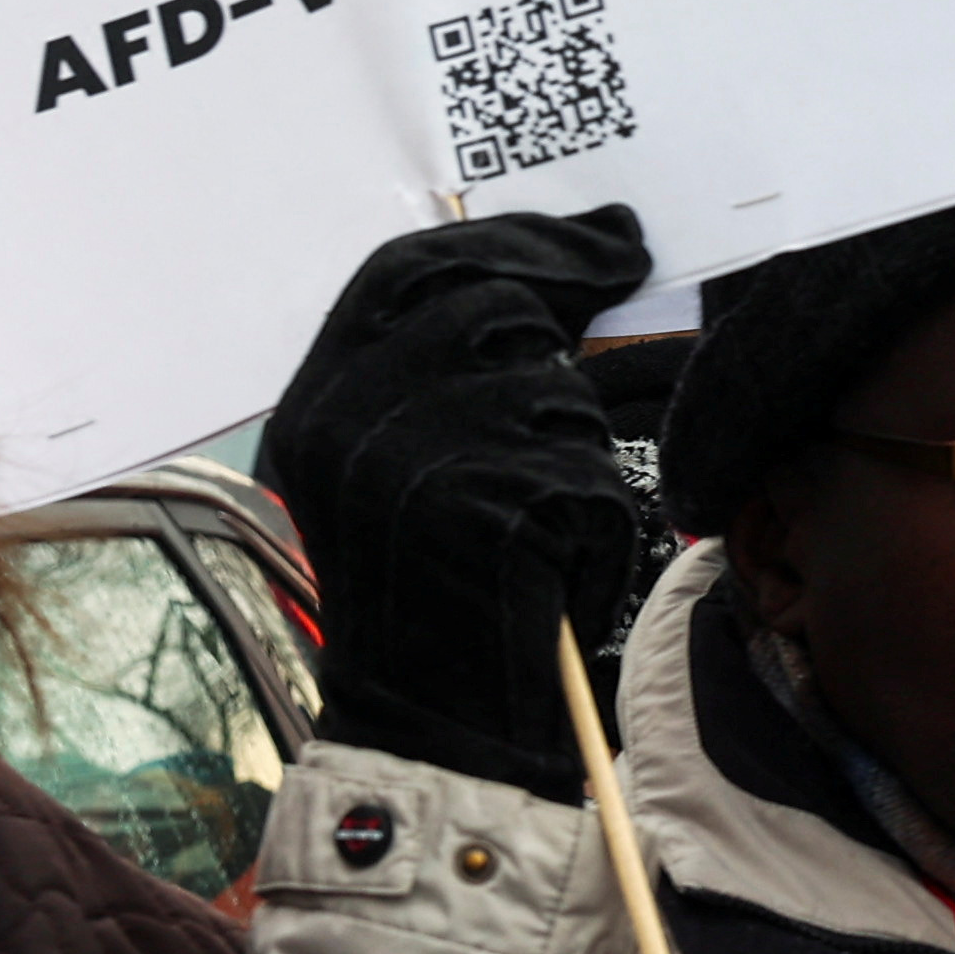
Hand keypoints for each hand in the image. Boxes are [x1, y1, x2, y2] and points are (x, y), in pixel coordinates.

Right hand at [260, 207, 657, 796]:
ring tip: (552, 496)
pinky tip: (566, 555)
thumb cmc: (440, 586)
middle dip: (575, 300)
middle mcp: (352, 426)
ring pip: (558, 390)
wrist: (432, 717)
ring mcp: (421, 468)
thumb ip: (450, 366)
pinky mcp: (499, 513)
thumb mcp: (406, 466)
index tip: (597, 236)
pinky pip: (594, 469)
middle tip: (638, 286)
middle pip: (492, 306)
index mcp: (315, 407)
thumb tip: (579, 255)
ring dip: (587, 431)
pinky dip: (603, 508)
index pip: (406, 270)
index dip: (511, 239)